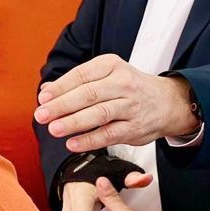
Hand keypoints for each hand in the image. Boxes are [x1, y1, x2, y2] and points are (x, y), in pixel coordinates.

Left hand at [35, 56, 197, 152]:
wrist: (168, 102)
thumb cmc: (128, 88)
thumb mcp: (106, 76)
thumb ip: (76, 83)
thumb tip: (46, 91)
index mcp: (112, 65)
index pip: (81, 75)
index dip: (60, 88)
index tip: (42, 99)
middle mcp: (123, 83)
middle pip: (88, 94)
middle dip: (62, 105)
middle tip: (41, 115)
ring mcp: (131, 106)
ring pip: (99, 114)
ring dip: (74, 122)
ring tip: (53, 129)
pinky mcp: (135, 128)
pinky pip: (110, 134)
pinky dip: (90, 140)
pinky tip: (72, 144)